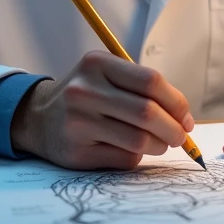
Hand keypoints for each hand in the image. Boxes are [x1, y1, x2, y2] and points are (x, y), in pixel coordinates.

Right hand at [10, 50, 194, 169]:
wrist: (37, 118)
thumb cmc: (85, 95)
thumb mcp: (105, 76)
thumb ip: (141, 88)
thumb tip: (184, 117)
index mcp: (97, 64)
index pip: (151, 81)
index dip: (176, 102)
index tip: (186, 117)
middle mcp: (85, 91)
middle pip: (148, 113)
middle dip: (173, 129)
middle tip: (180, 137)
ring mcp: (79, 123)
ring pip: (139, 140)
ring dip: (159, 146)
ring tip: (159, 144)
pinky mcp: (77, 153)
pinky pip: (124, 159)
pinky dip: (136, 157)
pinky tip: (130, 150)